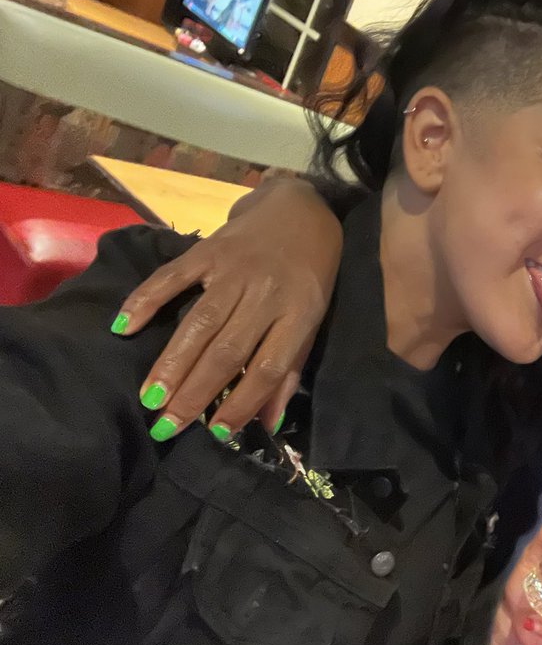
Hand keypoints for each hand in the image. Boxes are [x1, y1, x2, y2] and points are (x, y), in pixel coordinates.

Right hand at [113, 179, 340, 437]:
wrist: (301, 210)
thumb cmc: (309, 276)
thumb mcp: (313, 322)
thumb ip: (288, 370)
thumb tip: (267, 423)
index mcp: (298, 315)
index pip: (266, 367)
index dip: (242, 403)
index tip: (215, 434)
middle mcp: (266, 294)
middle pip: (226, 350)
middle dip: (195, 392)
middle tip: (166, 425)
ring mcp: (234, 270)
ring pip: (198, 322)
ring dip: (172, 362)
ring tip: (150, 396)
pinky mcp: (208, 250)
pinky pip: (172, 277)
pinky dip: (146, 300)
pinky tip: (125, 328)